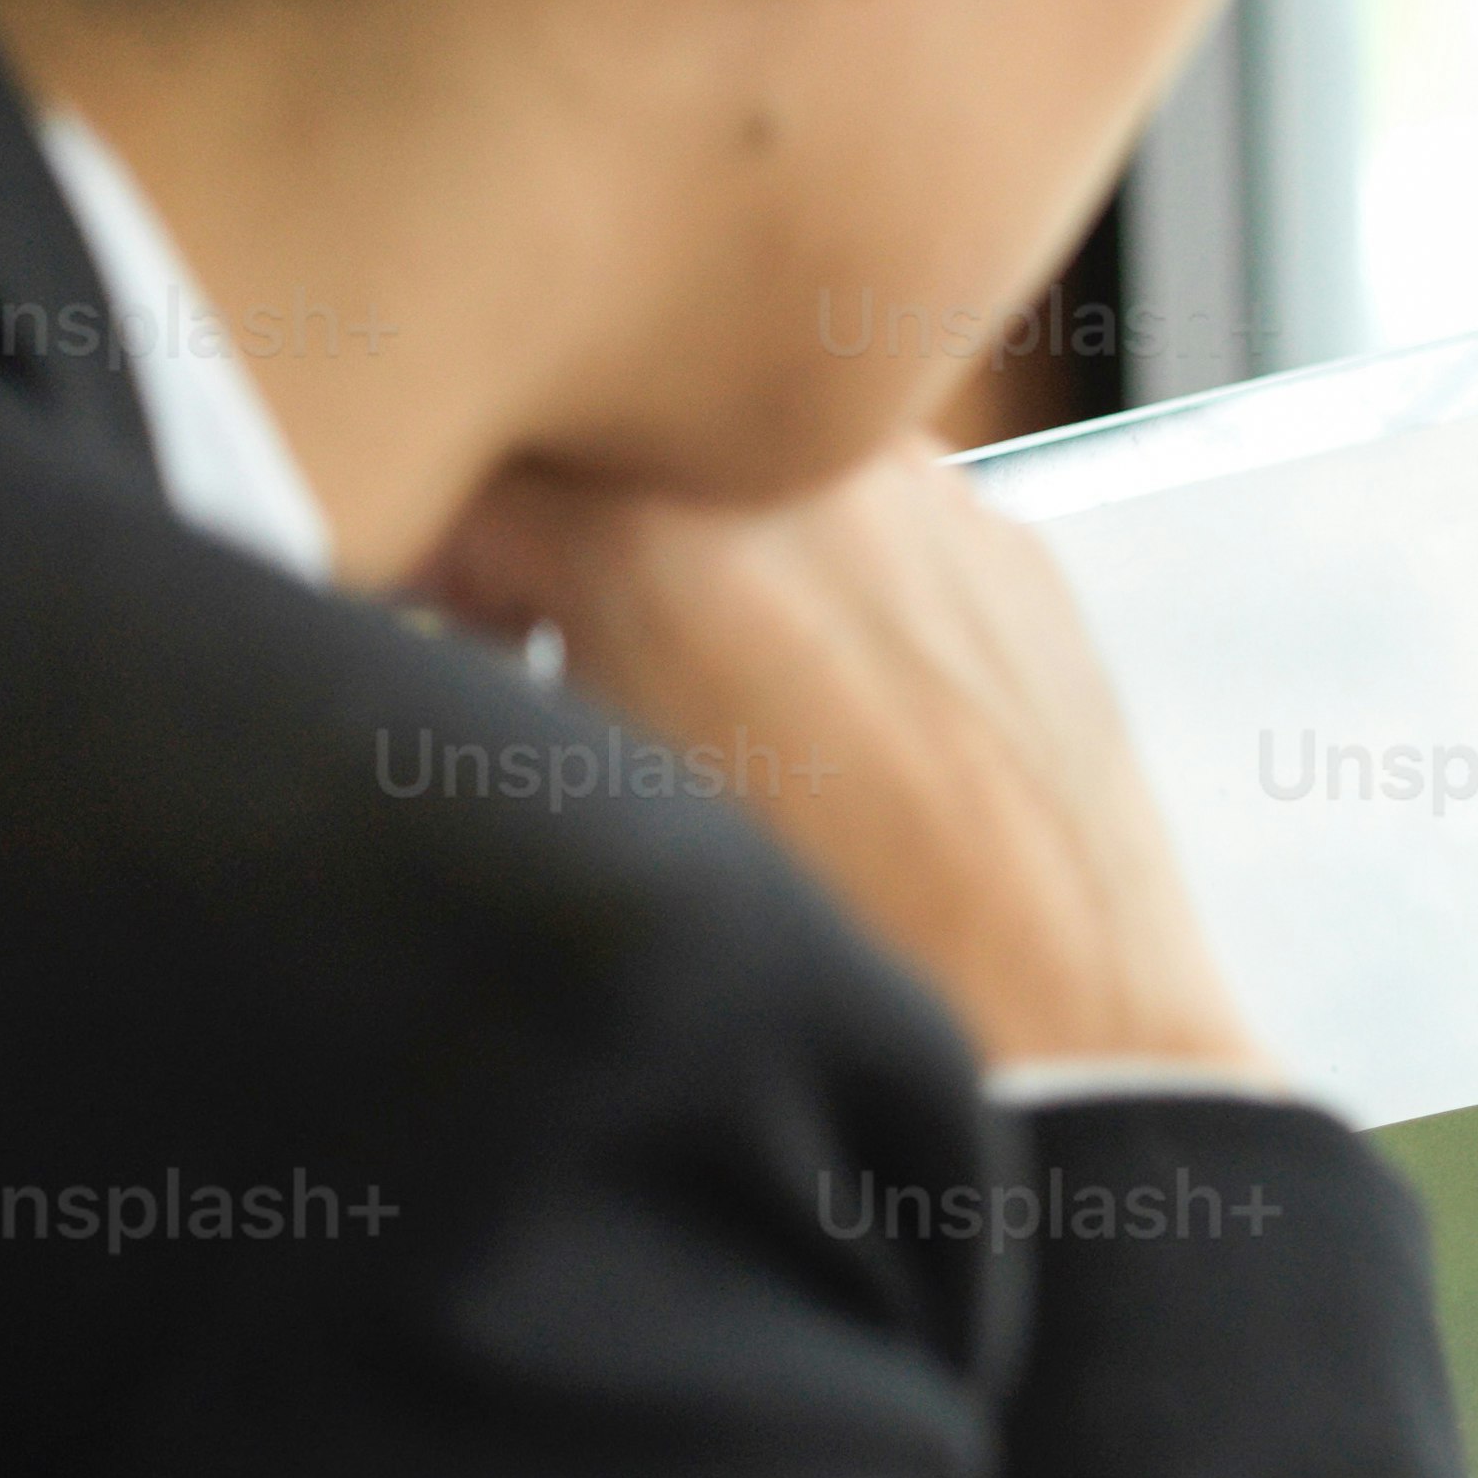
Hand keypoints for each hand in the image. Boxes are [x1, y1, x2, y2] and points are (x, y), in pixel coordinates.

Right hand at [424, 439, 1272, 1079]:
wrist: (1046, 1026)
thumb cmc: (802, 943)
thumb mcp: (571, 800)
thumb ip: (470, 673)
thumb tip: (436, 607)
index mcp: (648, 529)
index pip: (475, 469)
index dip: (431, 545)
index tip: (432, 612)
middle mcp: (797, 477)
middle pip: (625, 451)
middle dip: (572, 533)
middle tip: (546, 647)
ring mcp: (931, 503)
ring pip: (761, 480)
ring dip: (710, 548)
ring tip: (704, 694)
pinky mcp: (1018, 557)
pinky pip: (879, 527)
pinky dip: (830, 582)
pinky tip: (832, 714)